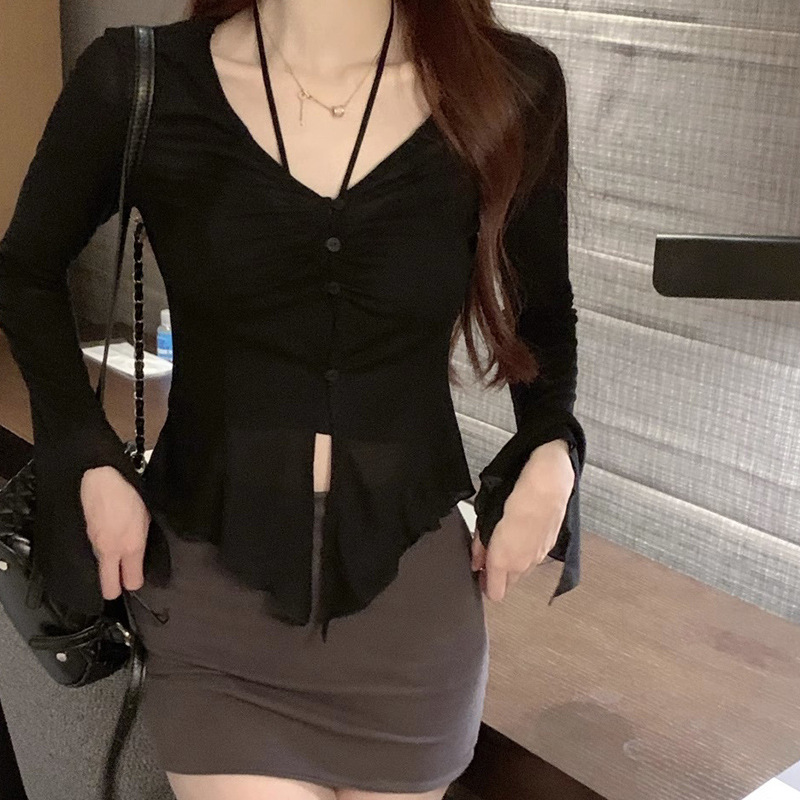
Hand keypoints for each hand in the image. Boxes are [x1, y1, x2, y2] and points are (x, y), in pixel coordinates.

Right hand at [80, 465, 150, 600]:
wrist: (100, 481)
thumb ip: (142, 543)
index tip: (137, 578)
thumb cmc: (127, 494)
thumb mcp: (146, 519)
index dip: (135, 582)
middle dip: (116, 589)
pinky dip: (100, 554)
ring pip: (100, 571)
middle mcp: (111, 552)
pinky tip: (106, 542)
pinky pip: (94, 556)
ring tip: (116, 557)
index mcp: (132, 546)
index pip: (132, 582)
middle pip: (109, 589)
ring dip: (108, 568)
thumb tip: (141, 558)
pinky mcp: (84, 540)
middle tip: (122, 581)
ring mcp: (95, 547)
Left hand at [471, 439, 573, 601]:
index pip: (495, 591)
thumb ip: (481, 543)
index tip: (479, 576)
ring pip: (522, 572)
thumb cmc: (518, 494)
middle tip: (487, 560)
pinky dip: (525, 553)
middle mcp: (524, 563)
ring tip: (503, 545)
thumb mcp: (487, 516)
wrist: (549, 481)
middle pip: (509, 584)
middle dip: (498, 577)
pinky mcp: (549, 545)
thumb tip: (477, 559)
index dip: (486, 586)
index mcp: (505, 559)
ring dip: (512, 565)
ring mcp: (539, 556)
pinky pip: (533, 558)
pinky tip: (520, 536)